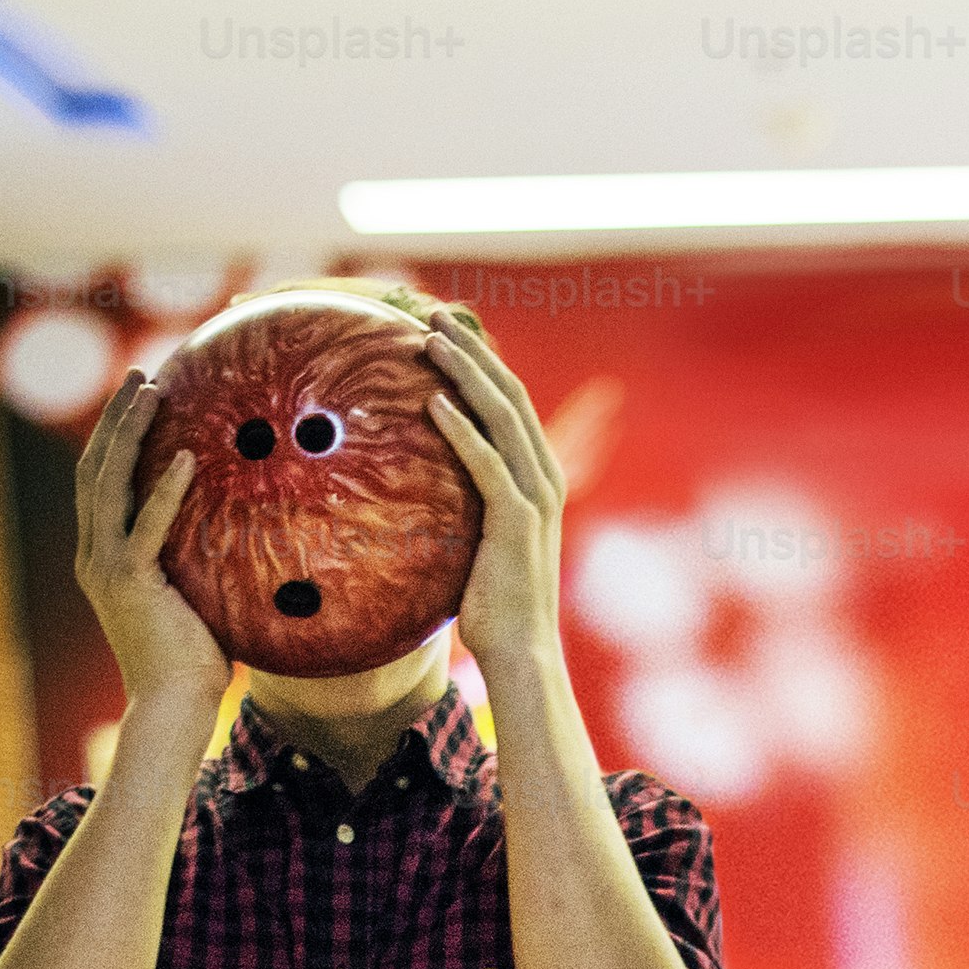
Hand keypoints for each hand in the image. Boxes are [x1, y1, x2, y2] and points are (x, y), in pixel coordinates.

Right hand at [73, 372, 229, 718]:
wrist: (171, 706)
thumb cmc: (192, 661)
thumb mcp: (194, 596)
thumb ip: (202, 559)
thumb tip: (249, 531)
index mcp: (103, 557)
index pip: (101, 483)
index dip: (115, 437)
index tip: (138, 398)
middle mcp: (94, 556)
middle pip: (94, 469)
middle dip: (114, 418)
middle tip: (139, 376)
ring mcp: (107, 567)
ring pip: (108, 485)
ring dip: (129, 434)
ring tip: (152, 392)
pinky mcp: (131, 584)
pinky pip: (147, 527)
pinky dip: (165, 491)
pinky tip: (189, 459)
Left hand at [418, 302, 568, 676]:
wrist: (522, 651)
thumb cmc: (495, 606)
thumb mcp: (482, 545)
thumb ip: (468, 511)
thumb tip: (424, 492)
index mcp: (540, 480)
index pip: (512, 407)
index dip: (481, 364)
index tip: (446, 334)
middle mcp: (545, 480)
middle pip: (509, 398)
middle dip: (472, 352)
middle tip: (434, 316)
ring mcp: (535, 499)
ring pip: (501, 418)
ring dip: (465, 374)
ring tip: (431, 340)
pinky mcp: (516, 520)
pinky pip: (486, 463)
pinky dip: (461, 429)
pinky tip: (433, 402)